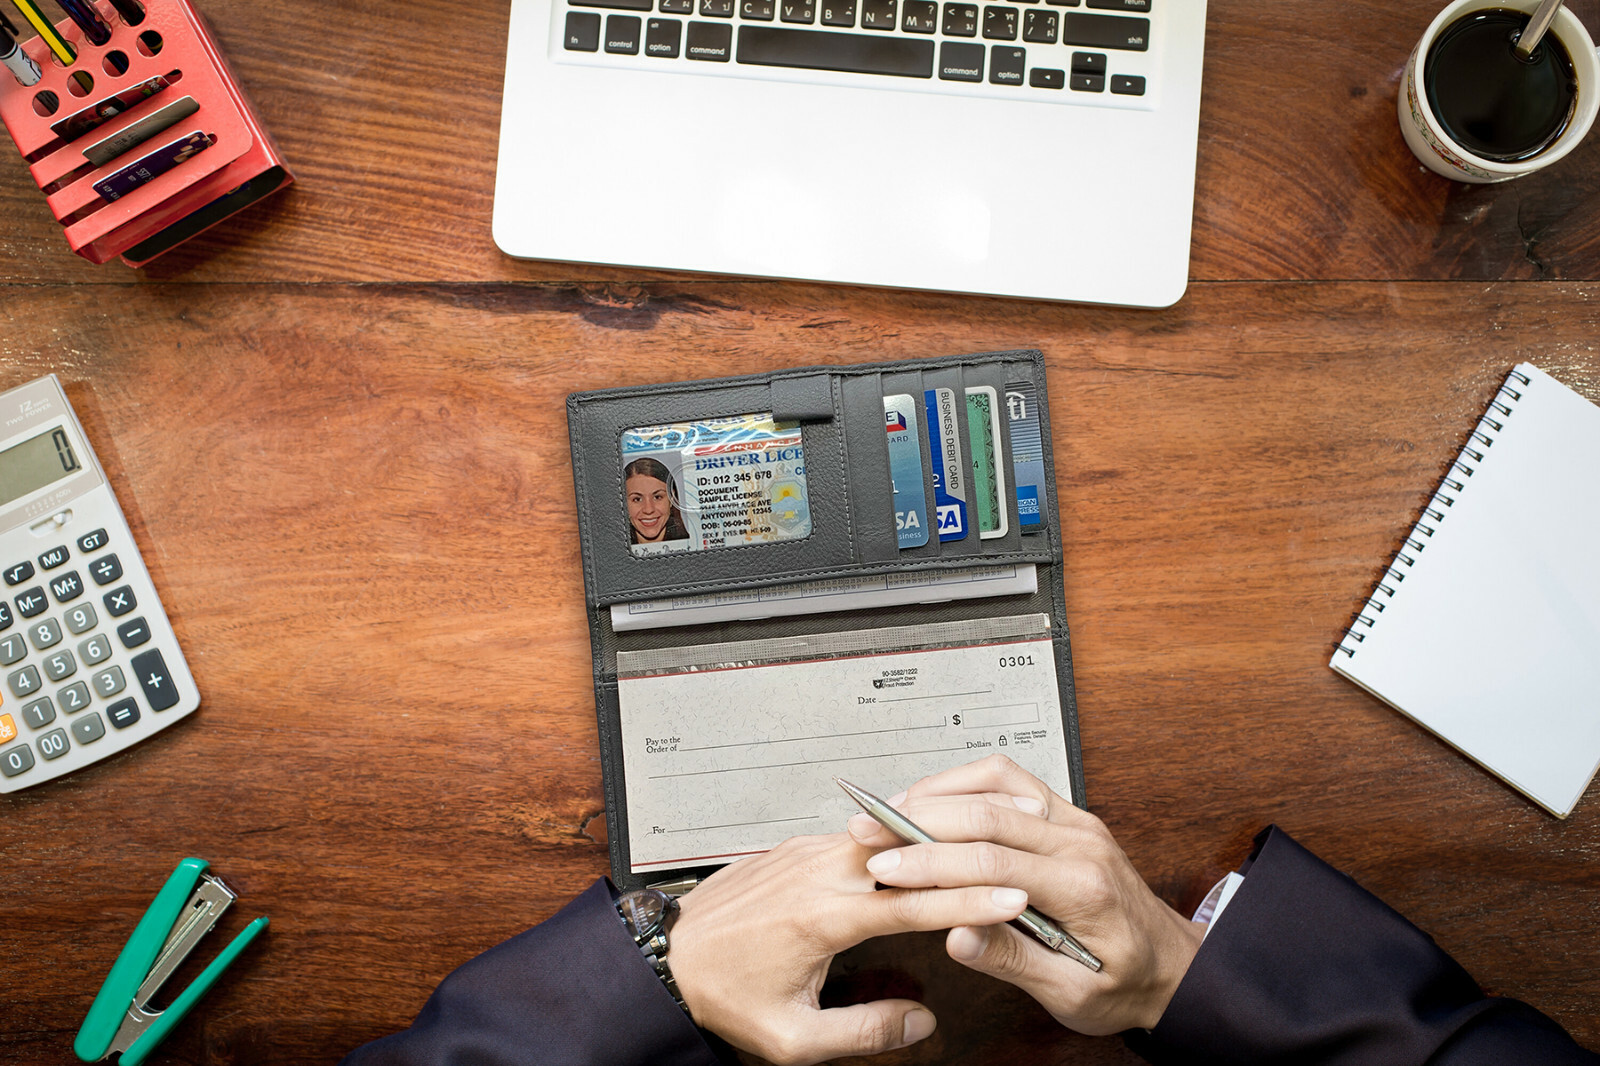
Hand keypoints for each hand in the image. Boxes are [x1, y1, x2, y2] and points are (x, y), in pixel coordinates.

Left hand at [668, 830, 1030, 1064]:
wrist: (665, 956)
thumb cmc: (723, 994)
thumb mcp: (793, 1037)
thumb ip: (863, 1031)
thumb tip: (919, 1022)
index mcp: (821, 917)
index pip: (913, 901)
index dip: (969, 898)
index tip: (1011, 895)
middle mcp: (814, 873)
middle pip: (905, 851)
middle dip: (960, 854)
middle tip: (1010, 857)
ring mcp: (803, 854)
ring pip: (881, 836)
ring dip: (927, 843)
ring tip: (976, 850)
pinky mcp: (794, 849)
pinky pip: (855, 836)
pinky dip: (893, 843)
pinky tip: (916, 853)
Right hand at [846, 755, 1203, 1034]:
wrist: (1172, 967)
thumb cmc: (1126, 983)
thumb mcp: (1071, 995)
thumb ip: (1013, 960)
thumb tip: (957, 934)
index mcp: (1083, 887)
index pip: (994, 860)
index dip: (930, 862)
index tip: (886, 868)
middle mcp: (1081, 841)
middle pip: (987, 812)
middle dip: (918, 820)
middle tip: (867, 831)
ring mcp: (1074, 821)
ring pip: (997, 781)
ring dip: (937, 791)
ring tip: (888, 810)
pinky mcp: (1063, 814)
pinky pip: (1010, 779)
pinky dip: (964, 781)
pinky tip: (931, 798)